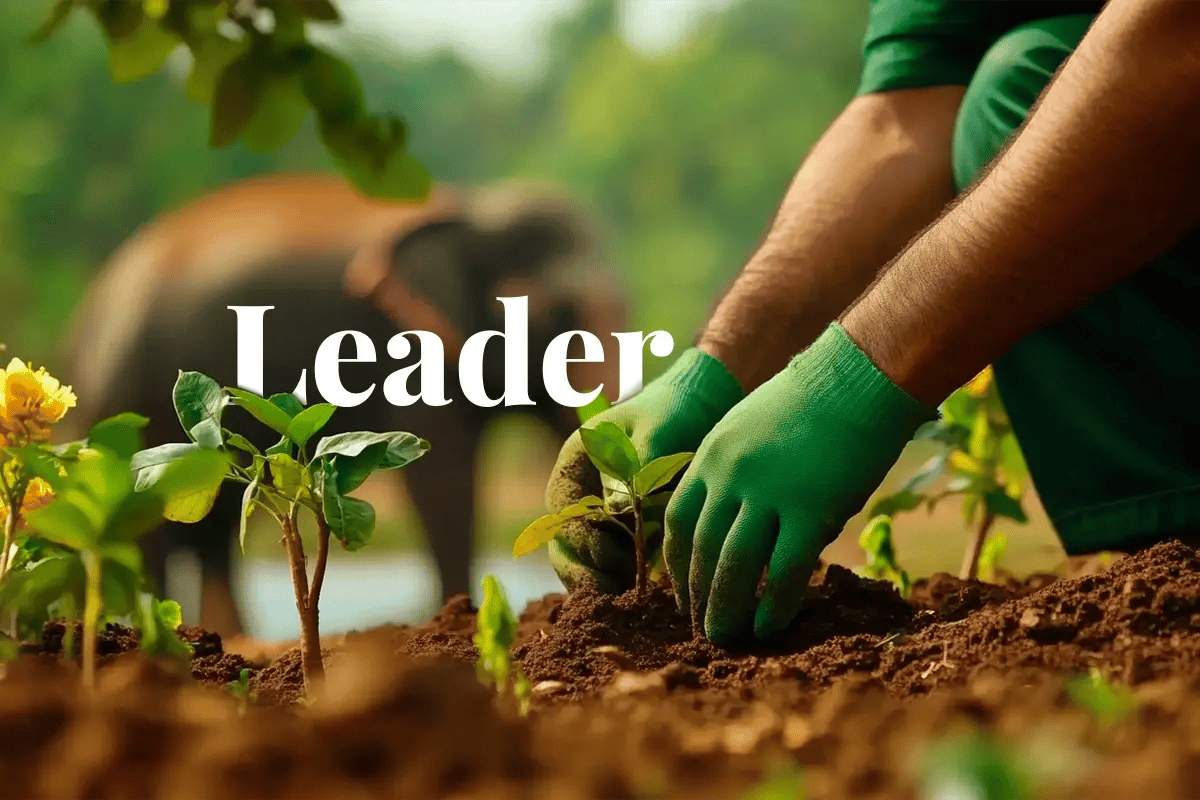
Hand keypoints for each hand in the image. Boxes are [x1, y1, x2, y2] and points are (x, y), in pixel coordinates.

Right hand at [546, 348, 742, 592]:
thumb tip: (614, 512)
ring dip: (601, 583)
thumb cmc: (677, 412)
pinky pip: (612, 566)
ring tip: (631, 599)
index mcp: (575, 461)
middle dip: (582, 572)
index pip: (561, 508)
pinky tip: (650, 595)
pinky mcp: (623, 534)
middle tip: (613, 593)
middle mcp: (580, 492)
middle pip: (563, 543)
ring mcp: (599, 516)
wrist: (703, 411)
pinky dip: (624, 582)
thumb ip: (637, 466)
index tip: (610, 555)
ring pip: (583, 561)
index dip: (579, 537)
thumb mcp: (657, 429)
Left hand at [664, 324, 935, 643]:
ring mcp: (769, 494)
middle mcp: (730, 477)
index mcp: (711, 456)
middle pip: (702, 550)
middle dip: (698, 596)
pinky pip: (784, 571)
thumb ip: (731, 472)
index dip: (677, 564)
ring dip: (726, 608)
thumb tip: (732, 520)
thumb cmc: (809, 401)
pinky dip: (773, 605)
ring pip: (735, 567)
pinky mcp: (811, 510)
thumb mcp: (748, 427)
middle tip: (703, 627)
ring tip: (726, 637)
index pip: (680, 522)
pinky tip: (770, 626)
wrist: (856, 377)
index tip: (681, 592)